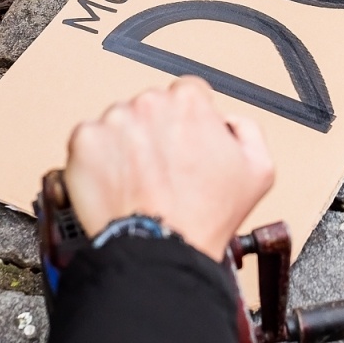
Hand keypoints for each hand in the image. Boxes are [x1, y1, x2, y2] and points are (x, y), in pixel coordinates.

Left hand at [64, 76, 275, 260]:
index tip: (184, 144)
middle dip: (157, 133)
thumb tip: (227, 121)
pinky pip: (89, 142)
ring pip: (120, 124)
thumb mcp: (259, 169)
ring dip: (127, 145)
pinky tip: (117, 183)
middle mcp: (149, 103)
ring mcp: (113, 121)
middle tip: (163, 170)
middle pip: (152, 108)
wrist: (163, 248)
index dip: (189, 123)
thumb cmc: (206, 216)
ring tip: (140, 181)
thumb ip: (247, 129)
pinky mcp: (84, 142)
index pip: (187, 95)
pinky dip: (98, 160)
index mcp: (189, 102)